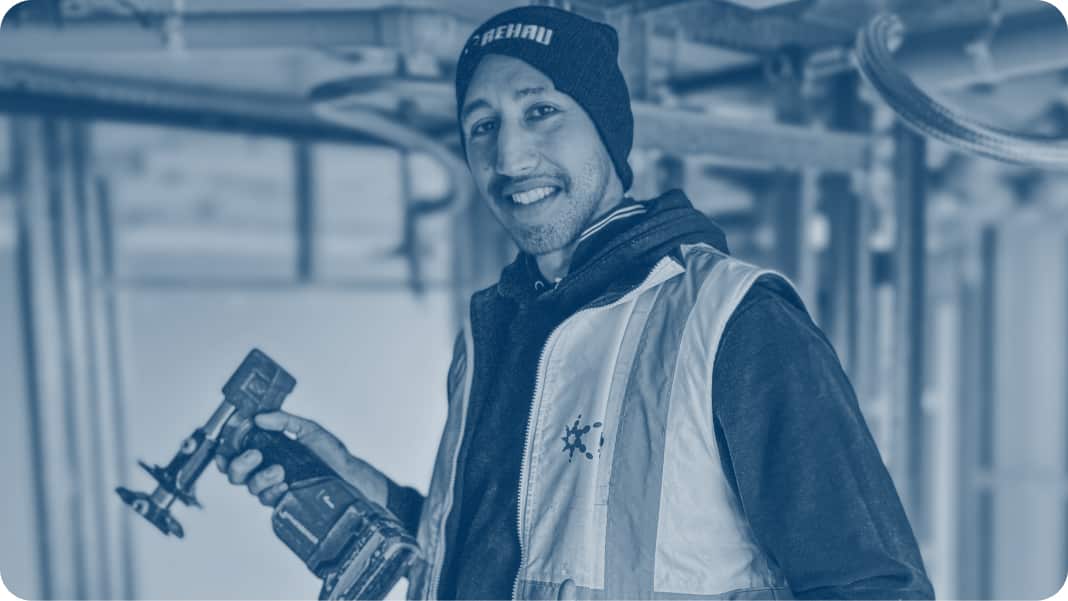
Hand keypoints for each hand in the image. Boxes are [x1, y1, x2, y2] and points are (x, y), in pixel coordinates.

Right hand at [215, 411, 388, 507]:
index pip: (236, 452)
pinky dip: (273, 491)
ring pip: (250, 487)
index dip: (226, 451)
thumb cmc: (330, 453)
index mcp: (268, 450)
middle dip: (239, 464)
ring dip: (260, 478)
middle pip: (234, 473)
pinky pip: (267, 499)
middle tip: (256, 456)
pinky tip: (285, 485)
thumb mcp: (307, 429)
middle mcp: (266, 468)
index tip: (229, 445)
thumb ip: (283, 420)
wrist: (348, 474)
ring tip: (279, 470)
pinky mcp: (283, 500)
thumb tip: (260, 417)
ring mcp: (274, 485)